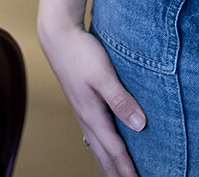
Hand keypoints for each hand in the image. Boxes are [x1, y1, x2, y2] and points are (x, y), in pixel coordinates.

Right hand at [37, 0, 143, 176]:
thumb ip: (121, 100)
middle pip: (104, 155)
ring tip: (118, 173)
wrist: (58, 35)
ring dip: (109, 162)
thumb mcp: (104, 75)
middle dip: (117, 172)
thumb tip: (140, 125)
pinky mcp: (82, 103)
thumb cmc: (81, 53)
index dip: (128, 169)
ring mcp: (82, 112)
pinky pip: (94, 134)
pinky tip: (105, 145)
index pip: (115, 150)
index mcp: (93, 115)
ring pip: (97, 146)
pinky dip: (103, 147)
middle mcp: (86, 118)